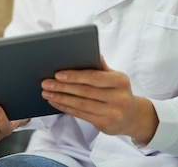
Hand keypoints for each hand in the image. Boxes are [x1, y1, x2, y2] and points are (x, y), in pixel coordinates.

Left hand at [41, 55, 157, 143]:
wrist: (132, 116)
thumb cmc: (117, 91)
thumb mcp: (115, 77)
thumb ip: (102, 67)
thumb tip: (94, 53)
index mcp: (120, 81)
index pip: (94, 77)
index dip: (75, 76)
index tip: (58, 74)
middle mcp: (119, 97)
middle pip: (84, 91)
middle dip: (62, 87)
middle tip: (45, 83)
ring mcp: (113, 112)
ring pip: (80, 104)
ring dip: (60, 98)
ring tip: (46, 92)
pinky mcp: (105, 124)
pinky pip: (80, 114)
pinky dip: (65, 107)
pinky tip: (54, 101)